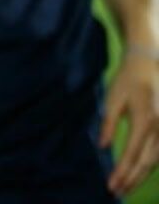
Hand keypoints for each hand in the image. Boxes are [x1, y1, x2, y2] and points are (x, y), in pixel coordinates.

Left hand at [101, 52, 158, 195]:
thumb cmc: (127, 79)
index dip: (122, 172)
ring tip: (127, 187)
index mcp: (144, 120)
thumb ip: (108, 123)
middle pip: (146, 162)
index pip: (132, 154)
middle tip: (117, 192)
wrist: (149, 63)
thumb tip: (102, 147)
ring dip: (142, 176)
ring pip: (156, 160)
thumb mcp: (112, 98)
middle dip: (132, 179)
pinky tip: (141, 172)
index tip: (111, 185)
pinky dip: (151, 165)